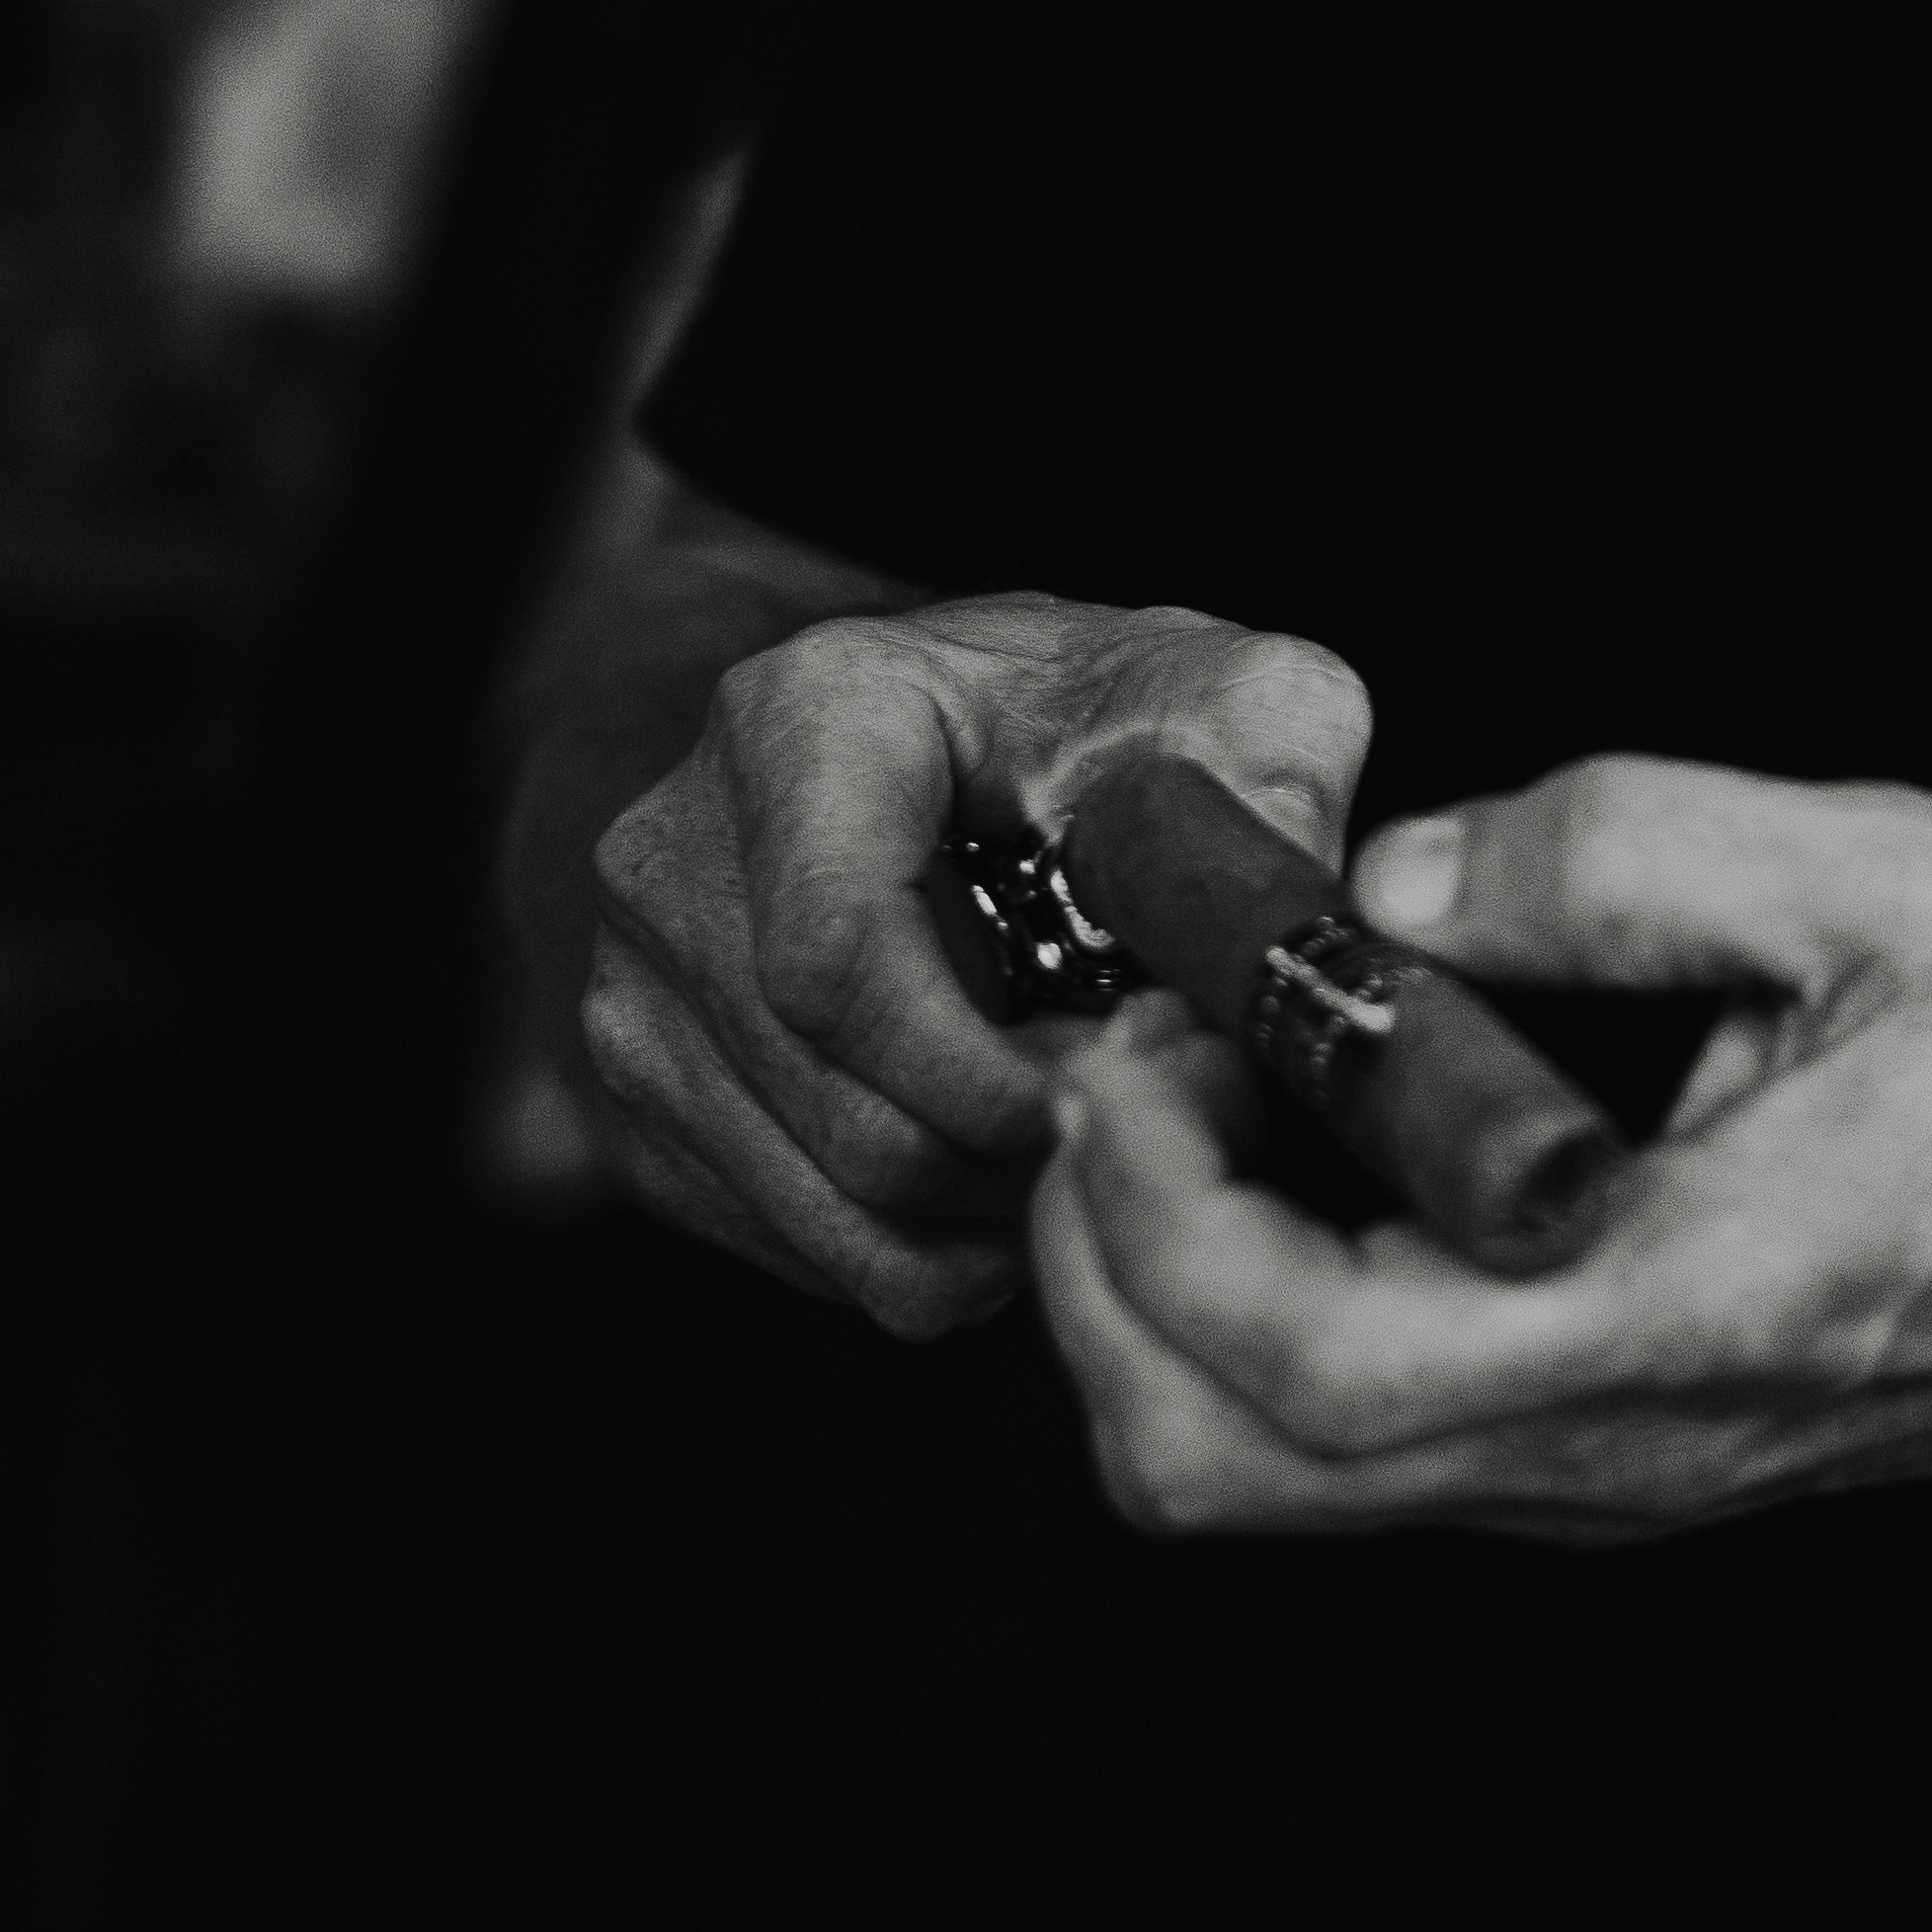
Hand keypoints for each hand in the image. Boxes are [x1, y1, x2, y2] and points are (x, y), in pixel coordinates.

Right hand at [582, 593, 1372, 1334]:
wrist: (922, 736)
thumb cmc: (1084, 711)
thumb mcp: (1209, 685)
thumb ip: (1277, 769)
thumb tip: (1297, 931)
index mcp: (800, 721)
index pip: (840, 960)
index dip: (990, 1073)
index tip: (1120, 1087)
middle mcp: (675, 856)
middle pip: (845, 1112)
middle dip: (1019, 1158)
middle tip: (1144, 1131)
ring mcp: (635, 991)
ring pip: (828, 1207)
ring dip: (988, 1220)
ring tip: (1096, 1141)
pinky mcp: (643, 1103)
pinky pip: (803, 1246)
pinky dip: (929, 1242)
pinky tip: (1007, 1152)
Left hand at [1028, 754, 1931, 1534]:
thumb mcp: (1887, 873)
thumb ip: (1629, 848)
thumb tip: (1390, 883)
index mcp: (1679, 1304)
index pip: (1320, 1361)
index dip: (1160, 1217)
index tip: (1133, 1041)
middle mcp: (1609, 1440)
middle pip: (1225, 1469)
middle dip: (1102, 1265)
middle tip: (1130, 1057)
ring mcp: (1594, 1479)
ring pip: (1262, 1482)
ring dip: (1160, 1293)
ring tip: (1205, 1083)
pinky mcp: (1593, 1466)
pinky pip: (1344, 1450)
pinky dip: (1248, 1311)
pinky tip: (1301, 1137)